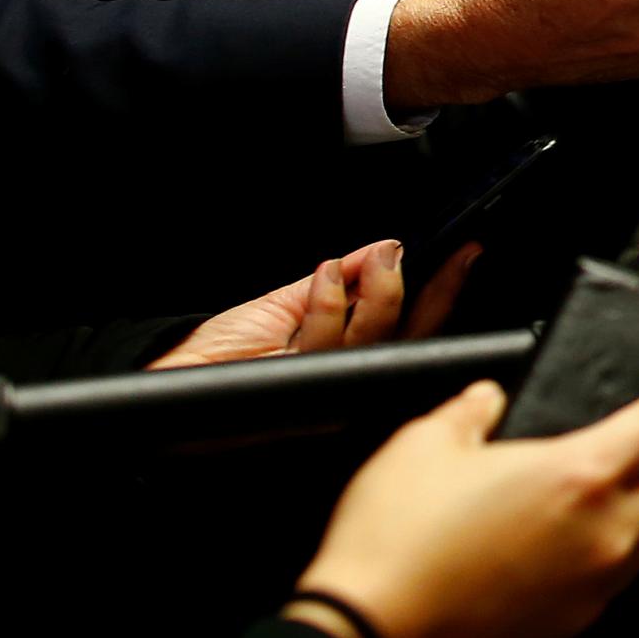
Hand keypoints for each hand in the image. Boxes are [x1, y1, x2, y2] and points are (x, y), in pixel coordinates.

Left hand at [150, 237, 483, 367]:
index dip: (442, 290)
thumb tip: (384, 249)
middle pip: (406, 336)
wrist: (174, 380)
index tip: (465, 255)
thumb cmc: (219, 354)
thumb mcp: (288, 304)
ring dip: (371, 287)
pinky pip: (330, 338)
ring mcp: (328, 387)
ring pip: (374, 335)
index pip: (412, 326)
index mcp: (348, 357)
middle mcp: (345, 378)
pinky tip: (325, 275)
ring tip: (360, 258)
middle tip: (422, 250)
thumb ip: (340, 283)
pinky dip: (330, 298)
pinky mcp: (304, 388)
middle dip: (430, 289)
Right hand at [291, 368, 638, 637]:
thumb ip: (470, 412)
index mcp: (582, 476)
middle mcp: (606, 535)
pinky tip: (552, 552)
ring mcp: (594, 591)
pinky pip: (608, 585)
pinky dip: (598, 560)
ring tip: (584, 498)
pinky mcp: (571, 633)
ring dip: (633, 512)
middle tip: (633, 439)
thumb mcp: (423, 446)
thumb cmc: (393, 543)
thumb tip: (489, 401)